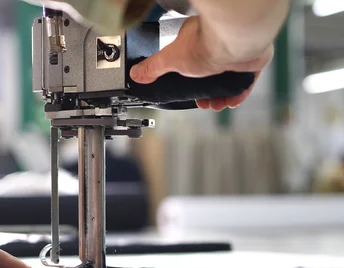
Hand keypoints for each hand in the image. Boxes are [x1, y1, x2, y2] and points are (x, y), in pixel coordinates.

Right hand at [129, 16, 273, 110]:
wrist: (234, 42)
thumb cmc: (205, 44)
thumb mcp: (170, 60)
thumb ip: (153, 67)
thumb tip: (136, 74)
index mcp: (198, 41)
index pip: (192, 61)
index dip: (189, 80)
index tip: (188, 93)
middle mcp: (219, 45)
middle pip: (211, 73)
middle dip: (206, 92)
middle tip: (202, 103)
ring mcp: (237, 53)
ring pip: (228, 79)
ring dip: (221, 96)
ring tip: (215, 105)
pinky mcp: (252, 61)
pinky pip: (246, 81)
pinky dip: (238, 93)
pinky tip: (231, 101)